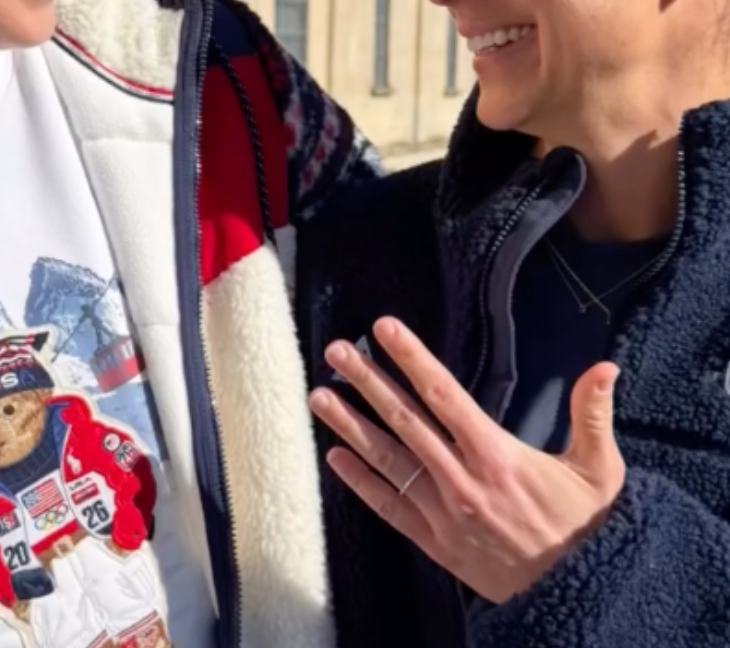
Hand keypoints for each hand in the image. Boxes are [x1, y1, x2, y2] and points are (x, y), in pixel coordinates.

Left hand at [310, 317, 625, 603]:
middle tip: (337, 351)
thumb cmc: (587, 527)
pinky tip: (334, 457)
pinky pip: (389, 507)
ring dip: (350, 426)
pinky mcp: (433, 541)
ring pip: (387, 460)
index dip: (412, 359)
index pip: (444, 395)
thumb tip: (604, 368)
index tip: (385, 329)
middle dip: (368, 381)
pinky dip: (360, 482)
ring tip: (319, 395)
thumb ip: (592, 415)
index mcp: (497, 456)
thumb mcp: (600, 470)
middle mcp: (462, 480)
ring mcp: (443, 512)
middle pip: (404, 420)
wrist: (581, 596)